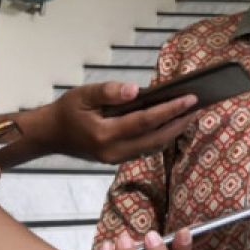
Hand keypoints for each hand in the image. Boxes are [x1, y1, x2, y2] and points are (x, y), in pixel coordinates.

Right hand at [21, 82, 198, 164]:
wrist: (50, 135)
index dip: (171, 110)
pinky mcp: (118, 159)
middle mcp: (113, 151)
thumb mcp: (83, 94)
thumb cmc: (67, 111)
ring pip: (154, 147)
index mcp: (104, 134)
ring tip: (192, 113)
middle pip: (156, 138)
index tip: (191, 98)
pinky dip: (162, 136)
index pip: (146, 121)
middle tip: (200, 106)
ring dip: (174, 131)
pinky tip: (173, 122)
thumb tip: (136, 90)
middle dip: (180, 122)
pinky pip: (146, 149)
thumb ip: (109, 91)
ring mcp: (116, 159)